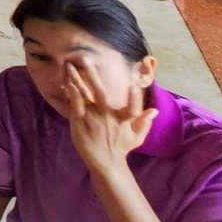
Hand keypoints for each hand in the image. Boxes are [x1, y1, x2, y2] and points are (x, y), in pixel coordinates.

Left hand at [59, 59, 155, 176]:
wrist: (105, 162)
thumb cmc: (122, 147)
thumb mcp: (137, 137)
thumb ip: (144, 122)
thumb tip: (155, 110)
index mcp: (124, 120)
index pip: (132, 109)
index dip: (135, 99)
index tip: (135, 86)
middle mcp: (108, 117)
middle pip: (102, 93)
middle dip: (94, 75)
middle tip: (86, 59)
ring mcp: (93, 119)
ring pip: (85, 95)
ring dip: (77, 79)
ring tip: (68, 65)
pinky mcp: (80, 122)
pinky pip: (76, 105)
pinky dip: (72, 94)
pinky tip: (67, 84)